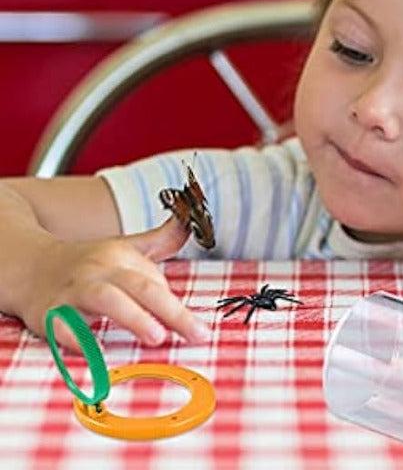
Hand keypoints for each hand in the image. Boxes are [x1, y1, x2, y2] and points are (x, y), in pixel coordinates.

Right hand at [21, 215, 209, 352]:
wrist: (30, 266)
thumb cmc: (88, 263)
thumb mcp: (125, 247)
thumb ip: (162, 239)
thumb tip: (192, 223)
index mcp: (121, 257)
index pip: (155, 281)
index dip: (175, 306)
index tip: (200, 328)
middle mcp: (100, 271)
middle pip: (140, 287)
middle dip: (171, 311)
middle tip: (196, 332)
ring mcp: (74, 292)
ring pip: (107, 300)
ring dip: (134, 317)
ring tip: (157, 336)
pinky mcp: (49, 315)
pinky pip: (65, 328)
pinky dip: (80, 340)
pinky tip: (99, 352)